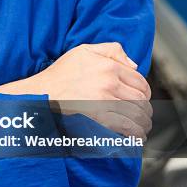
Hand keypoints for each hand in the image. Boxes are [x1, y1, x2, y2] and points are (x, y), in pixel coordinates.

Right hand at [0, 43, 152, 137]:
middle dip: (145, 110)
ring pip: (137, 115)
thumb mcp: (82, 51)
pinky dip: (134, 134)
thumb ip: (111, 50)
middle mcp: (109, 83)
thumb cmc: (58, 75)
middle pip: (141, 100)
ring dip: (142, 124)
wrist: (41, 94)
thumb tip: (133, 65)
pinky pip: (126, 128)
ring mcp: (104, 102)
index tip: (141, 100)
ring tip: (140, 128)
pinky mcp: (99, 119)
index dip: (144, 93)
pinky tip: (133, 136)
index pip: (140, 82)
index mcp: (108, 66)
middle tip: (142, 116)